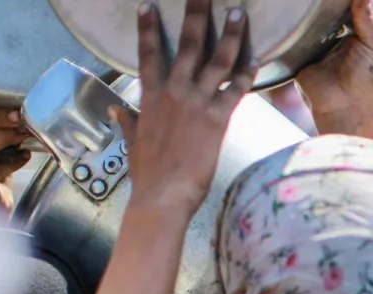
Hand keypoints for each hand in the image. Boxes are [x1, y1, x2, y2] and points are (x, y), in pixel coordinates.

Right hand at [115, 0, 255, 221]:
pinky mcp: (216, 119)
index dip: (147, 28)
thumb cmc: (148, 173)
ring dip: (229, 35)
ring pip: (215, 60)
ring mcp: (195, 103)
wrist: (162, 195)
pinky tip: (255, 58)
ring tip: (238, 13)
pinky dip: (246, 73)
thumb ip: (128, 121)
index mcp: (150, 96)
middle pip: (187, 45)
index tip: (147, 5)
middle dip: (196, 15)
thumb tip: (117, 111)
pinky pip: (234, 90)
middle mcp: (173, 93)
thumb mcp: (132, 141)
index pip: (147, 53)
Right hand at [297, 0, 372, 141]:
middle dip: (329, 1)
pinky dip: (296, 21)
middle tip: (324, 0)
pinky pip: (296, 31)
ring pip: (313, 15)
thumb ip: (369, 19)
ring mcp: (318, 41)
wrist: (346, 112)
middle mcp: (339, 33)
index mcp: (361, 31)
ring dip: (312, 7)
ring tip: (312, 3)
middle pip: (332, 6)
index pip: (355, 3)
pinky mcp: (301, 51)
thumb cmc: (368, 85)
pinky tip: (297, 12)